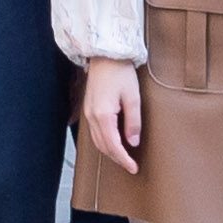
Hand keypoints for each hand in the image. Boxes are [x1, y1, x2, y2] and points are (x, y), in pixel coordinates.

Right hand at [79, 59, 143, 175]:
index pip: (113, 145)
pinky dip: (103, 141)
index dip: (124, 159)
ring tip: (123, 157)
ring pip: (97, 141)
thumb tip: (133, 142)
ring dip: (109, 151)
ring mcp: (88, 112)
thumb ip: (133, 122)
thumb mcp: (133, 98)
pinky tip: (113, 142)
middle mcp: (92, 116)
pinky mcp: (89, 108)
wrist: (106, 55)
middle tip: (130, 166)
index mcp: (103, 115)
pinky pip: (94, 132)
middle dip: (117, 158)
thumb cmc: (120, 72)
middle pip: (103, 146)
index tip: (133, 168)